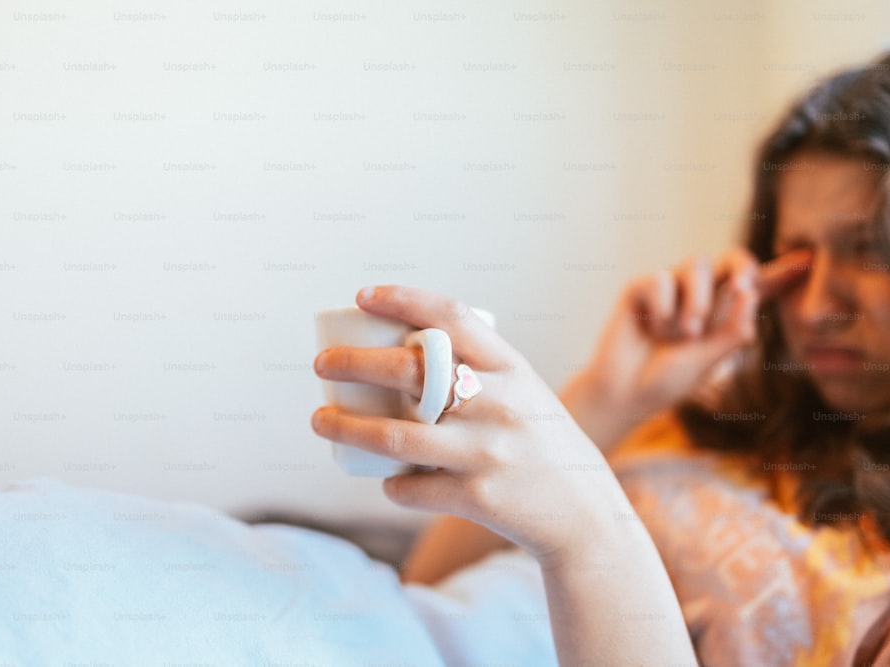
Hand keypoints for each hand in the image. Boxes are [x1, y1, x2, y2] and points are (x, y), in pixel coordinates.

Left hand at [311, 286, 626, 562]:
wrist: (586, 516)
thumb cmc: (542, 446)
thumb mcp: (525, 394)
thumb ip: (479, 372)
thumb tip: (402, 354)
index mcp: (513, 368)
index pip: (451, 317)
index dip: (403, 300)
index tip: (363, 297)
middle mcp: (501, 403)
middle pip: (410, 371)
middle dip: (353, 363)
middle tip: (323, 363)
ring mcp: (488, 451)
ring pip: (395, 436)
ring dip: (347, 427)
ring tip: (320, 420)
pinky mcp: (479, 497)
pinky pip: (412, 488)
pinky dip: (391, 484)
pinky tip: (385, 480)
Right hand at [562, 246, 812, 449]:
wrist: (623, 394)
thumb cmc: (666, 381)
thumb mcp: (707, 363)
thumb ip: (731, 332)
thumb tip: (750, 294)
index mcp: (721, 315)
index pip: (755, 288)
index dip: (781, 274)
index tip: (809, 262)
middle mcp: (697, 297)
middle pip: (728, 260)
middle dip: (741, 265)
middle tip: (743, 287)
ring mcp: (668, 291)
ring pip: (696, 264)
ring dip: (697, 299)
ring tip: (686, 333)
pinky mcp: (639, 290)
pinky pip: (660, 279)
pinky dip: (662, 306)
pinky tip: (654, 328)